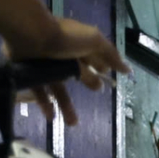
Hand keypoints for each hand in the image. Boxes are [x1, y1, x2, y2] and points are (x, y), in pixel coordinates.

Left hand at [4, 16, 128, 127]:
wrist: (30, 34)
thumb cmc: (65, 38)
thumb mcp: (94, 41)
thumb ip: (111, 54)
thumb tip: (128, 70)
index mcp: (78, 46)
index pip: (93, 58)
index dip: (101, 67)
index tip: (108, 78)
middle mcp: (63, 55)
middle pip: (78, 73)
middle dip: (89, 83)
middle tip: (96, 92)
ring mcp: (46, 64)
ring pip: (58, 87)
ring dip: (66, 105)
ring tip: (73, 123)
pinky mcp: (30, 72)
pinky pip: (39, 90)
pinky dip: (45, 103)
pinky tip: (52, 116)